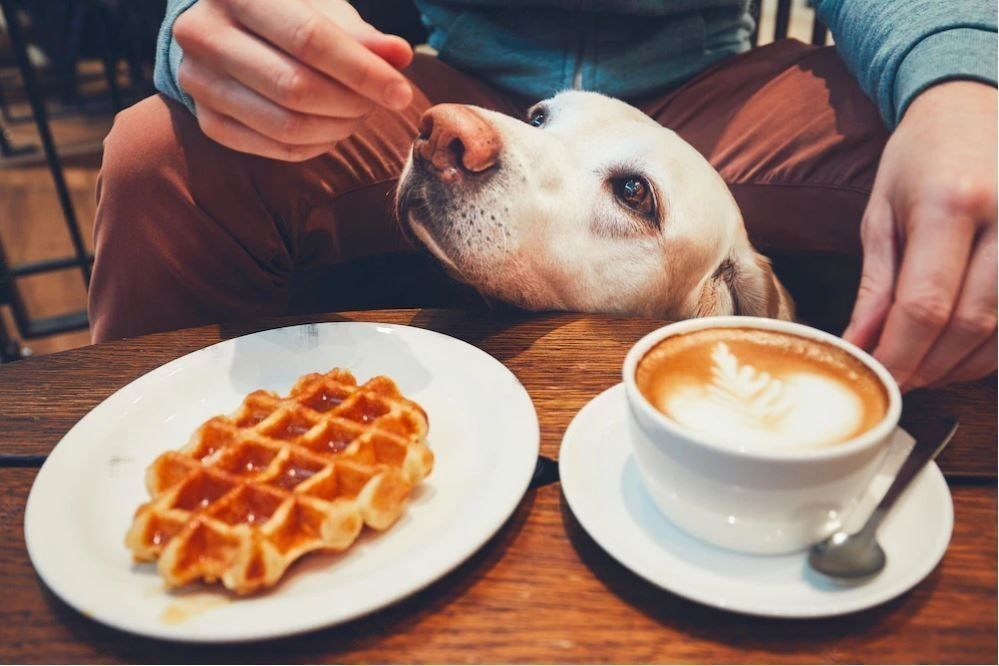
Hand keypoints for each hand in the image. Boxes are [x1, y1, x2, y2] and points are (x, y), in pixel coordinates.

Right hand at [174, 0, 413, 160]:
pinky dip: (315, 146)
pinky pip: (274, 148)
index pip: (309, 40)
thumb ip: (359, 34)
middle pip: (295, 88)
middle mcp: (204, 34)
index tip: (401, 93)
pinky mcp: (207, 120)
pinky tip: (333, 130)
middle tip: (378, 104)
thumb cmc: (284, 12)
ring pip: (285, 125)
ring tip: (359, 115)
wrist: (221, 27)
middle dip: (351, 103)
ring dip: (336, 129)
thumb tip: (400, 55)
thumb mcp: (320, 9)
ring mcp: (199, 81)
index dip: (361, 71)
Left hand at [844, 81, 997, 391]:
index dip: (901, 354)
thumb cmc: (921, 158)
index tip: (878, 378)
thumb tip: (859, 346)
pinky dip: (994, 348)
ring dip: (962, 365)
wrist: (975, 105)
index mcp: (951, 204)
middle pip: (969, 323)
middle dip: (929, 366)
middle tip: (898, 381)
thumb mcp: (882, 215)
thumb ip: (875, 286)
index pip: (925, 304)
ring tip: (926, 370)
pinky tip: (963, 353)